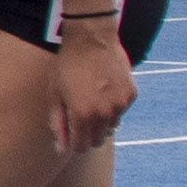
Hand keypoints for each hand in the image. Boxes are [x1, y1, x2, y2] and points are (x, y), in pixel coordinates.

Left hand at [47, 21, 138, 152]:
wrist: (91, 39)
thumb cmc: (67, 65)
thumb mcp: (55, 93)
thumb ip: (58, 123)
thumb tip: (61, 148)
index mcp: (82, 115)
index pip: (81, 146)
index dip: (73, 144)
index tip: (70, 137)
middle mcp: (104, 113)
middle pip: (97, 140)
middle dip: (87, 134)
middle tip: (79, 118)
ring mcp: (120, 104)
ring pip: (110, 126)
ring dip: (100, 120)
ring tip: (90, 99)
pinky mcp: (131, 94)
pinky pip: (121, 110)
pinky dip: (112, 106)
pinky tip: (103, 89)